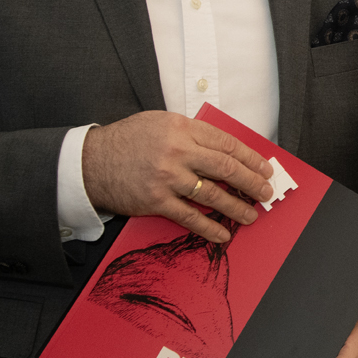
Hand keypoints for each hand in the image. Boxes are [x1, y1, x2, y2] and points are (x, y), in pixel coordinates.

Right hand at [83, 111, 273, 243]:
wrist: (90, 163)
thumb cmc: (127, 141)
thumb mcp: (161, 123)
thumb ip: (192, 133)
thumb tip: (226, 151)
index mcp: (181, 128)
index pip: (226, 143)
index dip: (250, 158)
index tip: (264, 168)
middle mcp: (177, 151)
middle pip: (226, 168)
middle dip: (252, 182)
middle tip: (266, 192)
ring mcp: (168, 177)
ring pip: (213, 194)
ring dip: (237, 207)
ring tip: (251, 214)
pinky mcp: (157, 201)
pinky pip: (190, 217)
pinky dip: (210, 227)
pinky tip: (223, 234)